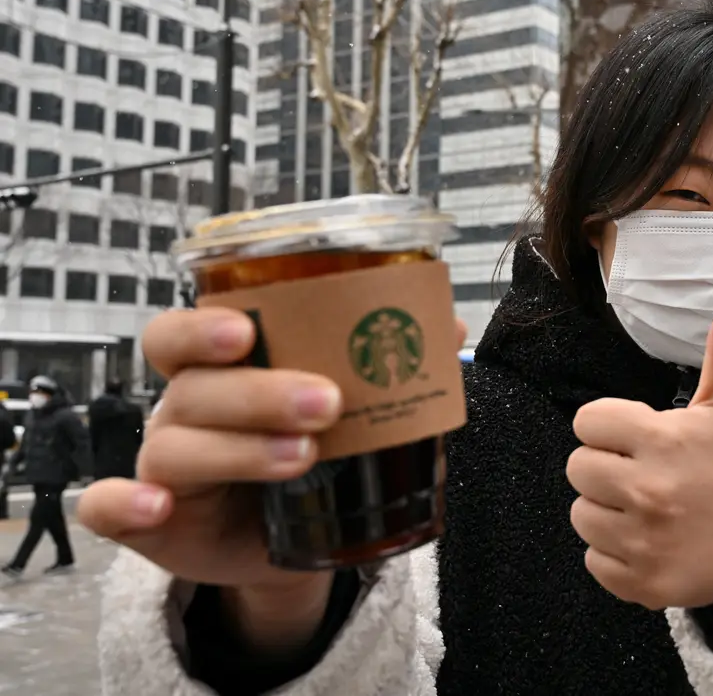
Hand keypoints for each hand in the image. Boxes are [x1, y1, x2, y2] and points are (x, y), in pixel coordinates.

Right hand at [78, 308, 467, 650]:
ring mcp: (164, 467)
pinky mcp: (153, 524)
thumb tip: (448, 324)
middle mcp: (185, 411)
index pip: (184, 335)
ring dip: (238, 449)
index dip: (203, 328)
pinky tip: (156, 507)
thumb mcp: (346, 414)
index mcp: (221, 372)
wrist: (297, 541)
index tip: (247, 330)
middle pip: (196, 389)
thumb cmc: (313, 455)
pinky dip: (123, 507)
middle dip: (259, 393)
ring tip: (303, 456)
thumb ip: (383, 368)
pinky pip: (111, 512)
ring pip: (175, 447)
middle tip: (326, 401)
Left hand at [568, 300, 712, 616]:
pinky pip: (593, 559)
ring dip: (606, 511)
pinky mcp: (642, 583)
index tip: (635, 438)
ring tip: (645, 509)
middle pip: (577, 468)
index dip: (608, 428)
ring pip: (581, 515)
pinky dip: (614, 554)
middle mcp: (649, 490)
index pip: (586, 422)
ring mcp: (644, 541)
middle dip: (605, 468)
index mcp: (663, 440)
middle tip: (641, 474)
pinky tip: (648, 541)